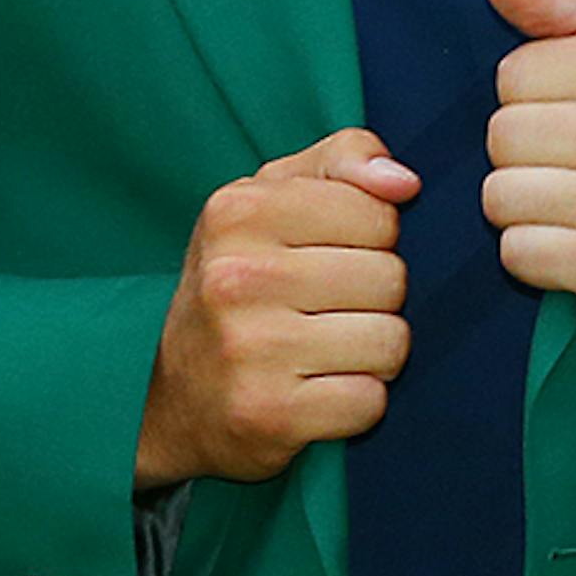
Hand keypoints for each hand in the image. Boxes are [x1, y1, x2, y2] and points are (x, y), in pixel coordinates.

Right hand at [135, 129, 419, 488]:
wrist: (171, 396)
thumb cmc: (241, 281)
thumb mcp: (272, 198)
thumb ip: (343, 160)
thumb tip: (404, 183)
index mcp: (237, 211)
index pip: (378, 214)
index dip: (372, 239)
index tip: (332, 256)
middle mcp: (236, 277)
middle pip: (390, 278)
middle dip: (376, 299)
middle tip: (329, 311)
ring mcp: (250, 349)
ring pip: (391, 341)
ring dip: (374, 354)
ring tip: (329, 351)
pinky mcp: (270, 415)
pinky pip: (371, 401)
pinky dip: (358, 402)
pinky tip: (319, 392)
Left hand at [481, 0, 575, 380]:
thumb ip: (566, 15)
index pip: (516, 70)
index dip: (528, 101)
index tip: (571, 121)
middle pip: (502, 132)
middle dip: (521, 159)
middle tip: (570, 175)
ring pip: (500, 194)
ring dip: (520, 211)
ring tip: (570, 212)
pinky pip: (516, 251)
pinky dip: (532, 258)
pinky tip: (573, 252)